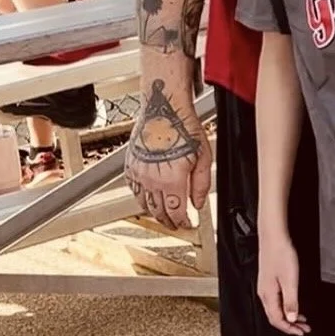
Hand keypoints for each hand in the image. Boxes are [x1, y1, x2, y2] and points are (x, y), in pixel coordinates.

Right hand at [124, 79, 212, 228]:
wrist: (163, 110)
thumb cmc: (185, 128)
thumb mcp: (204, 157)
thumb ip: (201, 185)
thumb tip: (198, 204)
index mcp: (172, 180)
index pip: (177, 212)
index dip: (183, 223)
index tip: (188, 225)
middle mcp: (152, 180)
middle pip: (159, 212)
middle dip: (169, 222)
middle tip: (176, 225)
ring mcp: (139, 174)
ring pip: (144, 204)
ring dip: (155, 213)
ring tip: (164, 216)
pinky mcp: (130, 167)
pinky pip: (134, 191)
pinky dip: (141, 199)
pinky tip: (148, 199)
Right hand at [257, 232, 308, 335]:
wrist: (273, 237)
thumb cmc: (281, 255)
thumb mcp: (290, 280)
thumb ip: (290, 301)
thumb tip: (290, 319)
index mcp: (268, 296)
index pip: (277, 320)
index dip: (289, 329)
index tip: (302, 332)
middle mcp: (264, 294)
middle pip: (275, 317)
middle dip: (290, 325)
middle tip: (304, 328)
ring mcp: (265, 288)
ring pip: (276, 309)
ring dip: (289, 317)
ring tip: (302, 320)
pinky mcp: (268, 281)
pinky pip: (276, 301)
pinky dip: (286, 307)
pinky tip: (293, 305)